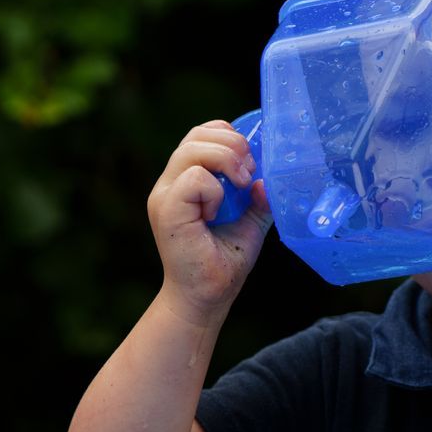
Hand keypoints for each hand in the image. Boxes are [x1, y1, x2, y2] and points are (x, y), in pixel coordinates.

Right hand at [147, 121, 272, 324]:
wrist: (207, 297)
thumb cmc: (223, 261)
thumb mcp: (250, 221)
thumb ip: (259, 197)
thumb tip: (266, 179)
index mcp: (185, 179)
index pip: (201, 134)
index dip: (228, 137)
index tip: (249, 165)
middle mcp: (169, 183)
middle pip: (197, 135)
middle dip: (233, 145)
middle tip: (249, 175)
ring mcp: (164, 195)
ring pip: (193, 149)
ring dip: (226, 161)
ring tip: (240, 188)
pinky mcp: (167, 210)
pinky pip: (194, 178)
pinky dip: (215, 189)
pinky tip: (218, 211)